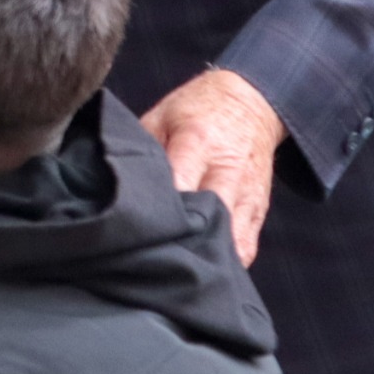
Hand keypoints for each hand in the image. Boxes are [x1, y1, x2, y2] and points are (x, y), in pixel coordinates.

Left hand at [140, 68, 287, 266]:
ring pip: (232, 240)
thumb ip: (142, 152)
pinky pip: (247, 247)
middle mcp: (227, 171)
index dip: (161, 207)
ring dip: (206, 257)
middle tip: (152, 259)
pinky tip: (201, 270)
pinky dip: (226, 262)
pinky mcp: (258, 210)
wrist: (249, 102)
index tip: (138, 228)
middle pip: (209, 216)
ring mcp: (247, 194)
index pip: (181, 180)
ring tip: (175, 271)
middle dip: (183, 240)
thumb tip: (115, 189)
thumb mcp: (160, 117)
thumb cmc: (194, 111)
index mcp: (197, 142)